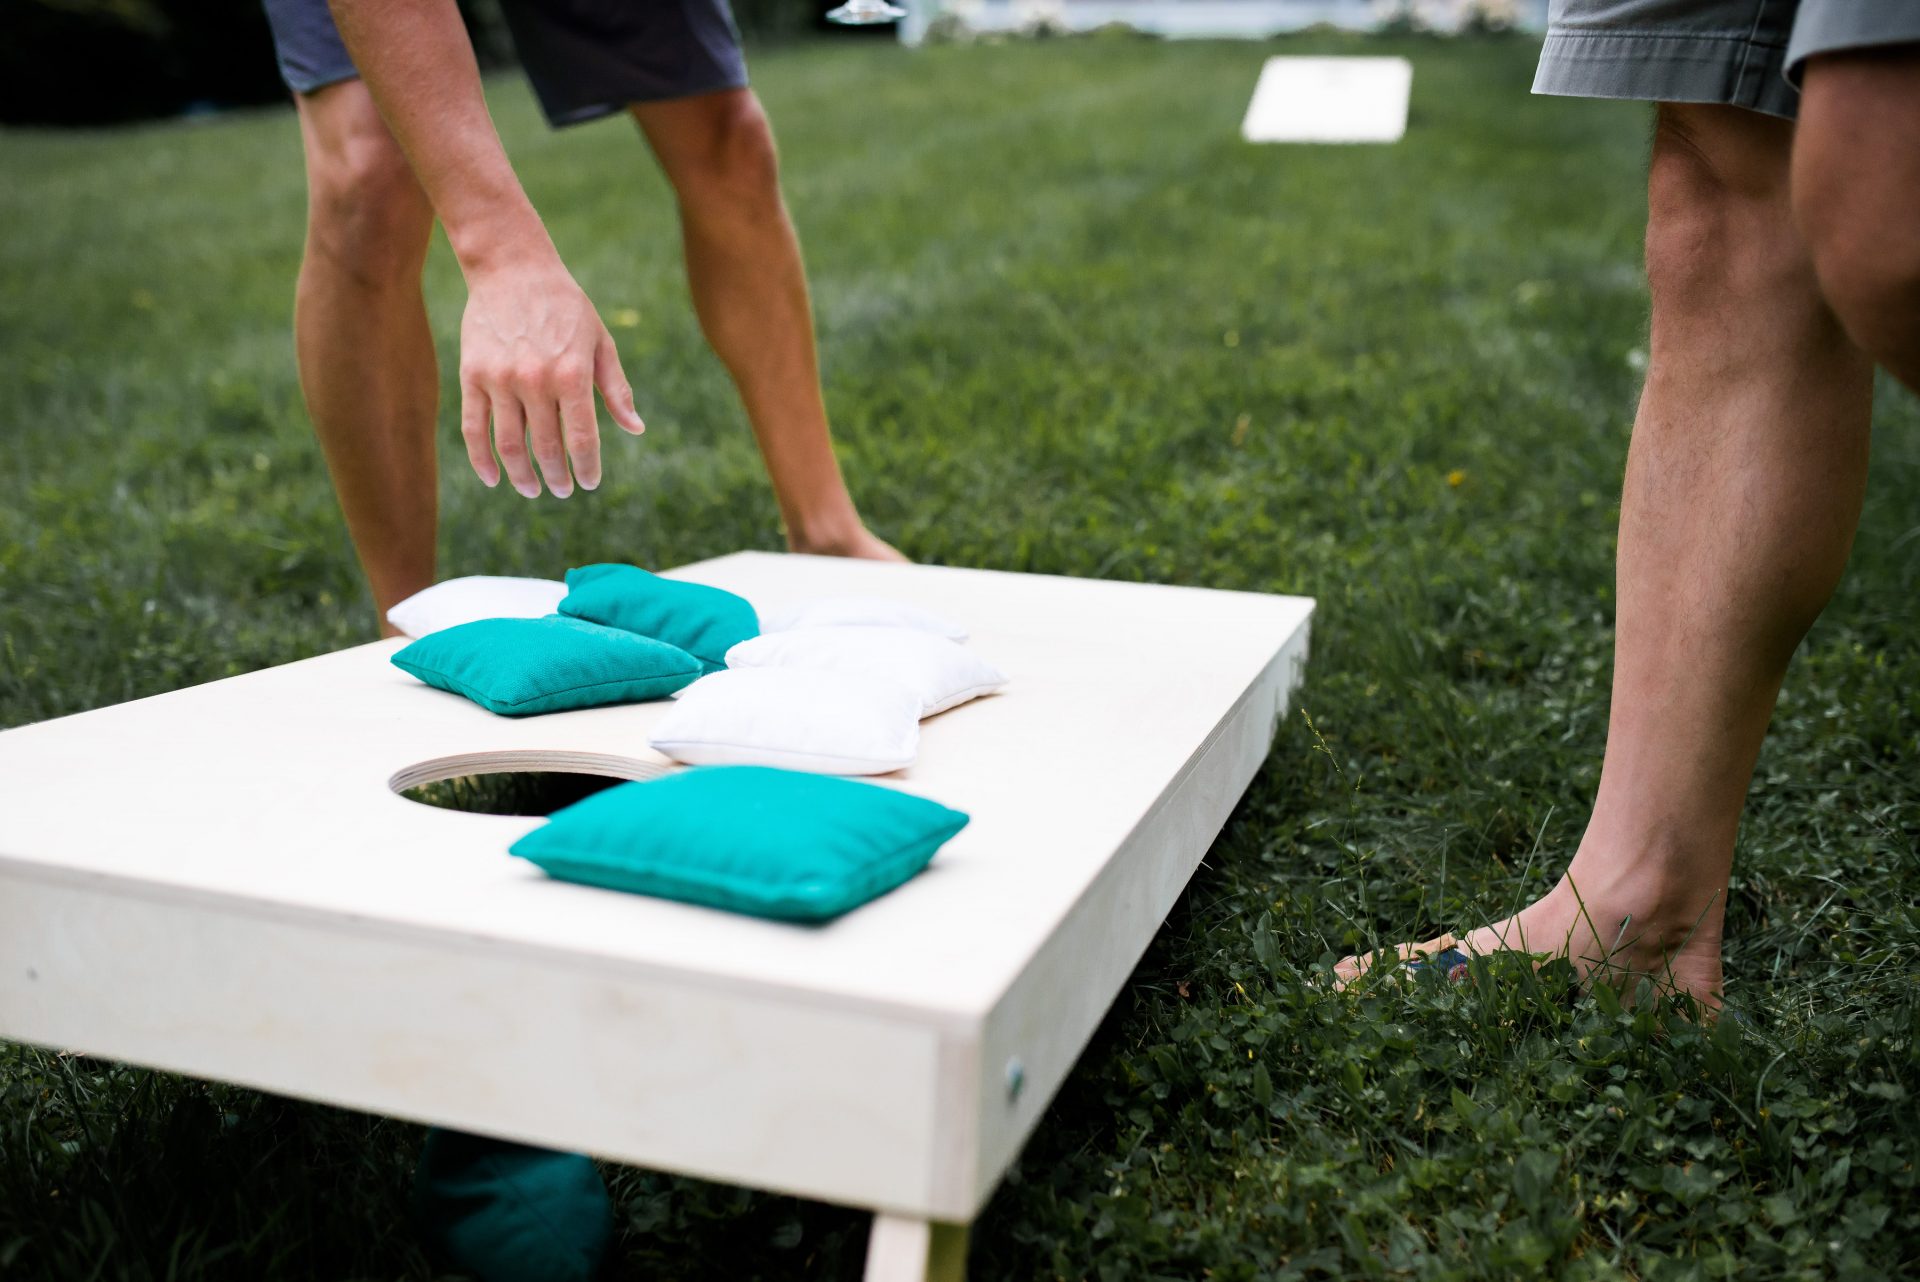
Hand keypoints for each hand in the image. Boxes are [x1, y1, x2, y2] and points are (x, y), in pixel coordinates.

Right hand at [458, 260, 645, 497]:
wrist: (513, 268)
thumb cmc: (566, 306)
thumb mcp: (599, 342)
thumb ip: (616, 388)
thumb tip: (636, 429)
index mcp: (572, 374)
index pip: (582, 438)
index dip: (587, 467)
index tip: (589, 483)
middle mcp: (536, 380)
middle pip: (546, 448)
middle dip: (557, 477)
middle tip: (563, 489)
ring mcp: (500, 379)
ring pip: (509, 446)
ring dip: (522, 477)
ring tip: (532, 489)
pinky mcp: (472, 375)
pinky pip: (474, 429)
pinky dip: (482, 460)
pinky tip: (493, 479)